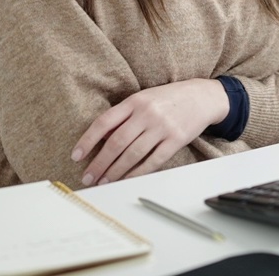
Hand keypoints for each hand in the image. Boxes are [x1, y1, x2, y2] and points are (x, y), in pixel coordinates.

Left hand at [71, 78, 228, 185]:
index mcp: (135, 101)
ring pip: (133, 154)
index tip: (76, 156)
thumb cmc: (169, 99)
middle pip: (117, 142)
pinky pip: (153, 161)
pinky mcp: (176, 140)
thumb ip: (124, 116)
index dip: (88, 141)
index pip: (104, 122)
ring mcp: (162, 127)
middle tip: (88, 177)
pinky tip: (127, 180)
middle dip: (99, 163)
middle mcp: (147, 113)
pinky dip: (138, 173)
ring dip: (115, 171)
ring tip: (104, 181)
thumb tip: (102, 138)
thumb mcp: (144, 99)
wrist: (202, 96)